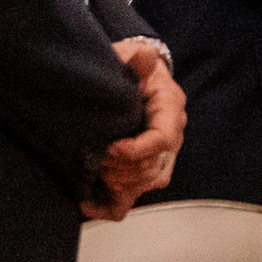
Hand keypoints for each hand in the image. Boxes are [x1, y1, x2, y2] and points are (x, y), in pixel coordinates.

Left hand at [81, 37, 183, 222]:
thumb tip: (145, 56)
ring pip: (147, 184)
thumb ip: (133, 58)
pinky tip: (88, 203)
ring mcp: (164, 155)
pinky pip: (136, 196)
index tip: (109, 149)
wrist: (136, 75)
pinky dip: (112, 204)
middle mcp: (173, 135)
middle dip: (120, 169)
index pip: (163, 139)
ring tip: (91, 175)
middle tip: (92, 159)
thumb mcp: (128, 56)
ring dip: (117, 185)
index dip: (136, 150)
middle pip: (154, 167)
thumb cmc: (130, 66)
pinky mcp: (149, 169)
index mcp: (170, 108)